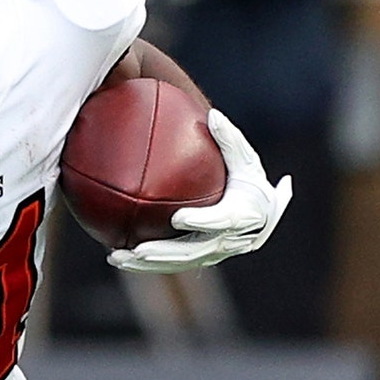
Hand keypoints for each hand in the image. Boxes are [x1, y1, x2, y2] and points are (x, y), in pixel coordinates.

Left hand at [108, 109, 291, 273]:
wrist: (263, 213)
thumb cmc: (249, 180)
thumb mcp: (245, 158)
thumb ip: (229, 139)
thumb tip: (213, 115)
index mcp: (243, 215)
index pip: (221, 221)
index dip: (201, 221)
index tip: (177, 218)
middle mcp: (228, 240)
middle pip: (193, 251)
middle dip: (164, 253)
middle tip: (138, 249)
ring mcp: (212, 253)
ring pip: (177, 263)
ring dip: (146, 264)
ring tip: (116, 258)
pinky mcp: (199, 258)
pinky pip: (170, 264)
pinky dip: (144, 264)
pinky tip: (116, 257)